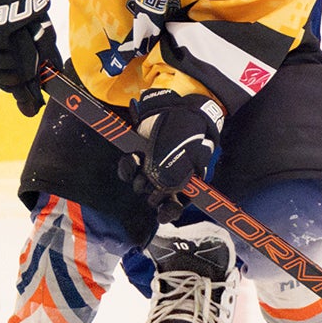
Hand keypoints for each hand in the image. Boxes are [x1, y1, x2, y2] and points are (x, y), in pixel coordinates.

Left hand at [121, 88, 223, 219]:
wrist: (177, 108)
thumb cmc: (189, 131)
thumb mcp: (194, 152)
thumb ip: (184, 174)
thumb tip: (171, 192)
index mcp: (186, 181)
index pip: (179, 204)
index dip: (170, 211)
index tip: (163, 214)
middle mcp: (168, 179)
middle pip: (157, 198)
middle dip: (153, 193)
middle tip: (154, 183)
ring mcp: (151, 169)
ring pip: (139, 186)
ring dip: (139, 180)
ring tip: (144, 163)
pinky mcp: (136, 158)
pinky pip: (127, 171)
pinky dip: (127, 168)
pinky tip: (132, 158)